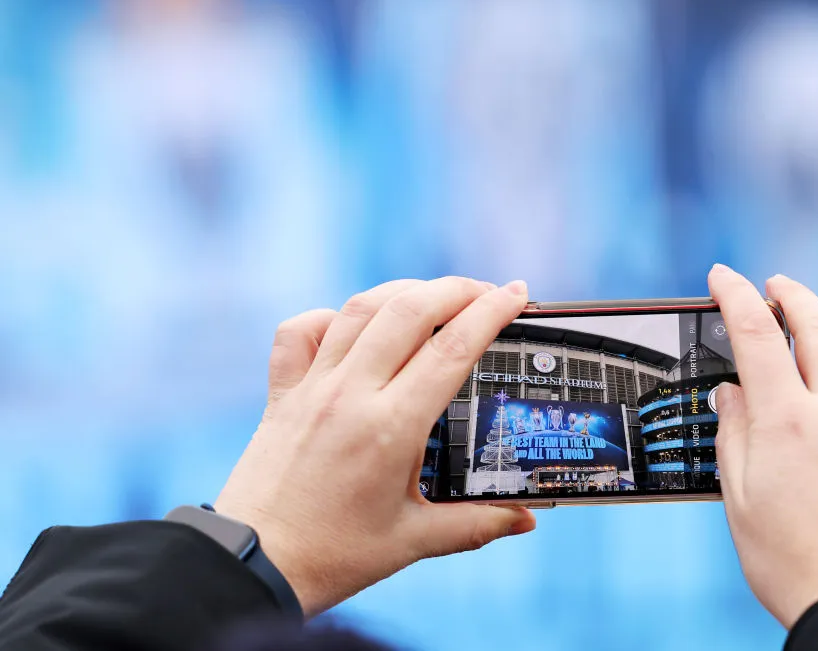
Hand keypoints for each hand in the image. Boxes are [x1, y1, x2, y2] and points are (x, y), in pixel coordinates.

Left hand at [214, 277, 535, 616]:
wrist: (253, 565)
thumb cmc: (333, 556)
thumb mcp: (413, 541)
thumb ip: (477, 525)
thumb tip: (527, 521)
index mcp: (391, 428)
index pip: (452, 349)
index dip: (491, 313)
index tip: (517, 293)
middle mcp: (351, 394)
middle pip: (410, 310)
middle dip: (456, 289)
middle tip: (487, 290)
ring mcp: (313, 388)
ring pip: (361, 309)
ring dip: (404, 291)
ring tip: (435, 295)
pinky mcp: (281, 393)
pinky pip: (301, 331)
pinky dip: (331, 316)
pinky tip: (354, 324)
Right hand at [709, 264, 817, 628]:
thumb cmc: (791, 560)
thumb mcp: (739, 496)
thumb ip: (733, 434)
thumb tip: (731, 394)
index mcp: (788, 421)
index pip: (758, 335)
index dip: (735, 296)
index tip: (721, 276)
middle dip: (796, 295)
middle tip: (774, 281)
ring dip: (811, 347)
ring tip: (781, 356)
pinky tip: (803, 428)